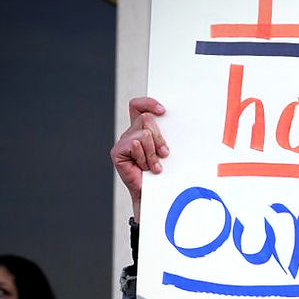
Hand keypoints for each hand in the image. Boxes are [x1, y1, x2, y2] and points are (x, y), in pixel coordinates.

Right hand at [110, 97, 167, 221]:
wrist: (154, 195)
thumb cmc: (163, 174)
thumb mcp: (167, 151)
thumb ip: (167, 136)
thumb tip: (181, 122)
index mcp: (140, 129)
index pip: (138, 106)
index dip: (148, 103)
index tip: (163, 111)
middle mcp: (130, 133)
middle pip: (146, 118)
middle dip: (159, 136)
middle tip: (164, 153)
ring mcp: (123, 142)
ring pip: (144, 134)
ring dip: (153, 152)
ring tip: (154, 165)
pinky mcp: (117, 152)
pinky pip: (136, 145)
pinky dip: (145, 158)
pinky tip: (145, 168)